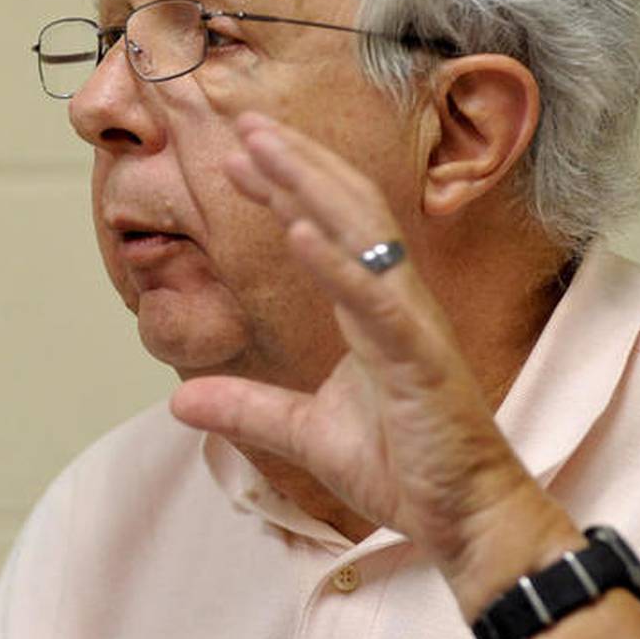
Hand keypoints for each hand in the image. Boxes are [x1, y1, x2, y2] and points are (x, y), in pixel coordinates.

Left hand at [169, 111, 579, 615]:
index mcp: (370, 308)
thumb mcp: (304, 433)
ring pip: (361, 233)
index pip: (324, 227)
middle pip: (343, 208)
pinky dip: (337, 262)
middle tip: (245, 122)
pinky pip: (375, 301)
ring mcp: (410, 323)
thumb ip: (247, 408)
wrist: (461, 516)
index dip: (281, 188)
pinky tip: (298, 230)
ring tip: (264, 147)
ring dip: (310, 184)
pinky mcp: (419, 358)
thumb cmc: (403, 466)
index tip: (237, 157)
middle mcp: (393, 300)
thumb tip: (178, 399)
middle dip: (294, 161)